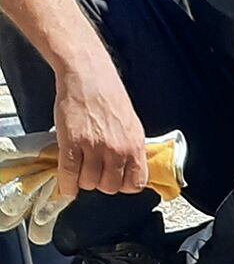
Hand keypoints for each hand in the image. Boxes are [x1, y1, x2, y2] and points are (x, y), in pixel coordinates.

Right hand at [51, 57, 146, 201]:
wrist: (88, 75)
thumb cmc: (109, 97)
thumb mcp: (132, 126)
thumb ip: (131, 149)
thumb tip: (128, 170)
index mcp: (135, 147)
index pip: (136, 184)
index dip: (124, 186)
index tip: (116, 181)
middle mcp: (117, 150)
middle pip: (110, 187)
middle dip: (101, 184)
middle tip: (94, 173)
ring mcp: (94, 147)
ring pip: (89, 182)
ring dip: (83, 181)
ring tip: (81, 170)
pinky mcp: (72, 142)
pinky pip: (69, 173)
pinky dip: (67, 184)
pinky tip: (67, 187)